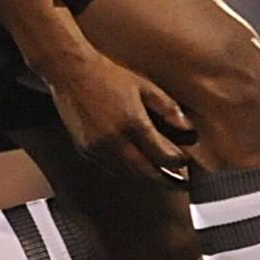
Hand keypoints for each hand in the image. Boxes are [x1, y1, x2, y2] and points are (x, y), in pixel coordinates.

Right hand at [47, 46, 196, 181]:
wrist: (71, 73)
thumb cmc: (109, 75)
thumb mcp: (145, 86)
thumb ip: (168, 109)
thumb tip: (188, 129)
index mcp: (132, 123)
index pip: (162, 156)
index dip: (178, 163)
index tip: (186, 162)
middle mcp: (114, 141)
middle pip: (146, 174)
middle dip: (167, 182)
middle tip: (182, 186)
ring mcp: (98, 149)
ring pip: (129, 175)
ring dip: (147, 180)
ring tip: (164, 180)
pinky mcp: (86, 151)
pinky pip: (112, 169)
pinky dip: (128, 172)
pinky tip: (138, 168)